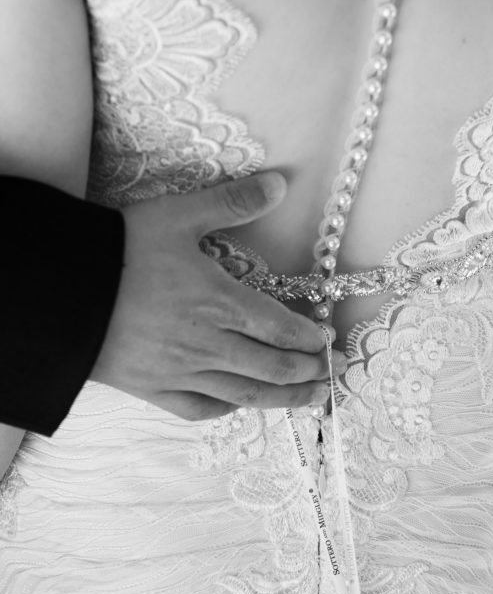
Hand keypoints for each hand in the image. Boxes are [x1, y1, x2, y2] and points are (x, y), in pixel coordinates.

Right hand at [90, 171, 342, 419]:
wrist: (63, 292)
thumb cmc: (121, 250)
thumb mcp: (179, 215)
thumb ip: (232, 202)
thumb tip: (280, 185)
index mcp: (219, 301)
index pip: (278, 327)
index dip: (307, 338)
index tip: (325, 340)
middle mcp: (207, 343)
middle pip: (270, 366)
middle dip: (305, 372)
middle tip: (328, 374)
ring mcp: (180, 371)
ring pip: (243, 393)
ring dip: (282, 399)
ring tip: (309, 400)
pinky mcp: (151, 388)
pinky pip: (198, 408)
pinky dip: (225, 408)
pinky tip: (238, 404)